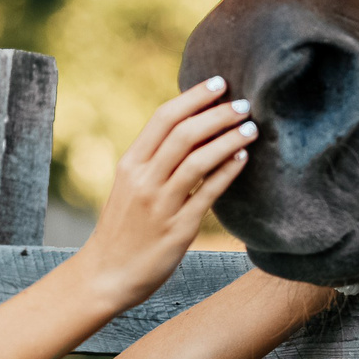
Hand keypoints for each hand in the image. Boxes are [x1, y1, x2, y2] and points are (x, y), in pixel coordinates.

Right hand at [71, 77, 253, 312]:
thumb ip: (152, 160)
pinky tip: (244, 157)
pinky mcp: (178, 229)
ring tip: (251, 127)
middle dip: (218, 114)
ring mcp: (160, 204)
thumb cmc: (123, 228)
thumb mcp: (129, 187)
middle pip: (184, 134)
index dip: (194, 97)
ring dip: (228, 139)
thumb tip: (189, 129)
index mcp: (130, 164)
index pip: (163, 118)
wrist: (106, 275)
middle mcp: (143, 180)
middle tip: (245, 104)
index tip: (220, 83)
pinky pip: (208, 193)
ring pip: (198, 160)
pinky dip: (228, 171)